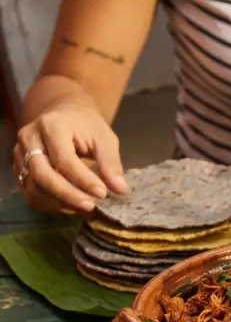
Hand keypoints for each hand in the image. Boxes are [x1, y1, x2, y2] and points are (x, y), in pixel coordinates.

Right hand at [13, 101, 128, 215]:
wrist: (64, 112)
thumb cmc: (86, 124)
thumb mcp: (104, 137)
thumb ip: (111, 162)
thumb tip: (120, 189)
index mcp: (52, 126)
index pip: (64, 160)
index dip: (83, 180)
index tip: (103, 194)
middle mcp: (30, 140)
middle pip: (43, 176)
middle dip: (68, 195)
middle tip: (91, 207)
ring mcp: (20, 155)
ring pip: (34, 188)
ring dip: (60, 204)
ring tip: (86, 209)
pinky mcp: (19, 168)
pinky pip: (31, 193)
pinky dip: (51, 205)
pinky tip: (72, 207)